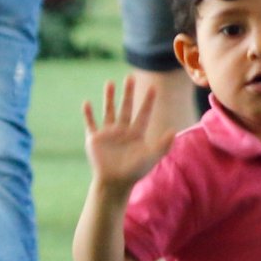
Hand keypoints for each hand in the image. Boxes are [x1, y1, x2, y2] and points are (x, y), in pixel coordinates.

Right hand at [82, 74, 177, 191]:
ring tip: (110, 83)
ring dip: (109, 97)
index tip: (154, 87)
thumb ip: (162, 145)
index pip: (143, 113)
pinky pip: (91, 123)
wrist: (114, 183)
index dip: (148, 101)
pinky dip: (88, 114)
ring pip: (109, 110)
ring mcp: (108, 133)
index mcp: (136, 133)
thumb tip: (173, 130)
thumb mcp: (150, 157)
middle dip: (128, 93)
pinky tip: (86, 103)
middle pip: (126, 107)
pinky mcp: (94, 139)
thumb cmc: (134, 172)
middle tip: (130, 77)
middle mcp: (122, 130)